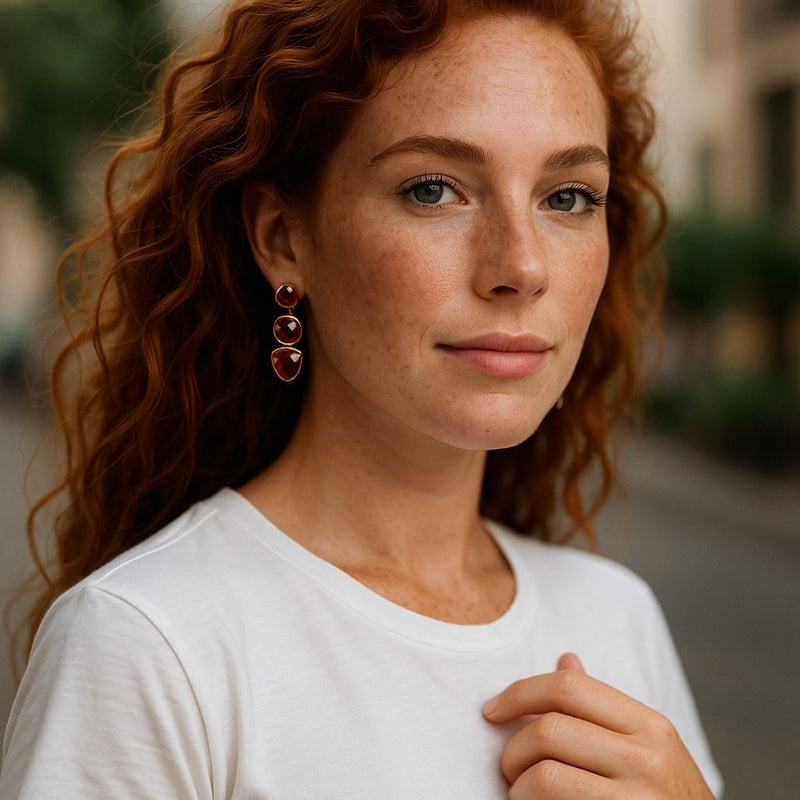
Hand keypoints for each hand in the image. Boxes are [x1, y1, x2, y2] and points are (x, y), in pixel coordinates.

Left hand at [482, 653, 713, 798]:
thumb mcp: (648, 751)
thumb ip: (602, 710)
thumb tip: (565, 659)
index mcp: (650, 726)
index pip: (567, 687)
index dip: (518, 693)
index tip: (491, 710)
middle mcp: (649, 760)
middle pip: (547, 731)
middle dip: (512, 750)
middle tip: (508, 769)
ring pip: (543, 776)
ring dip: (518, 788)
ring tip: (523, 796)